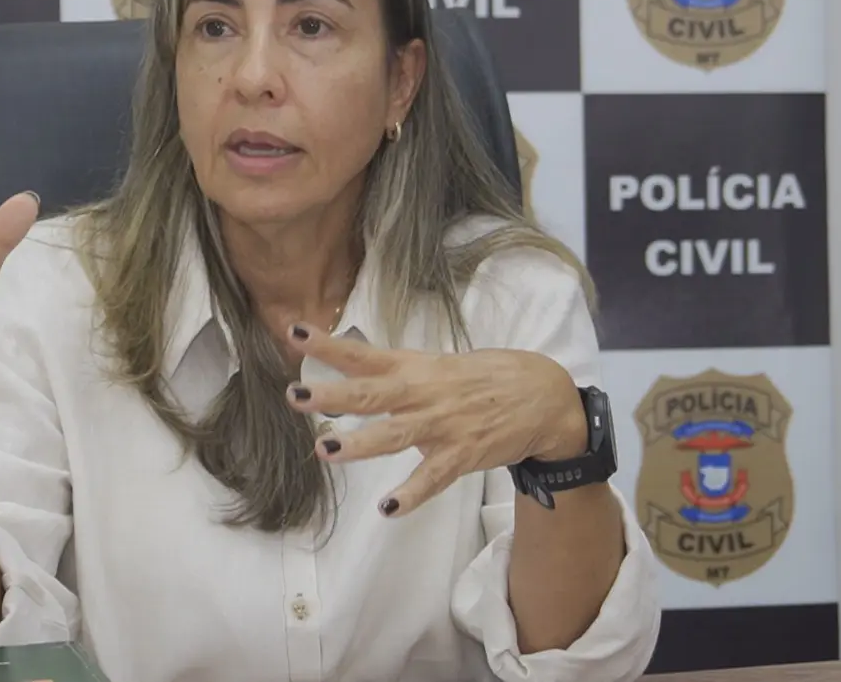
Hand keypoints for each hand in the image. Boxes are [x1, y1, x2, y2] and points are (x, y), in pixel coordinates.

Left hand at [283, 325, 586, 517]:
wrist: (545, 396)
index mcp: (416, 367)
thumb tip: (360, 379)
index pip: (365, 353)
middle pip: (371, 393)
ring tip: (324, 450)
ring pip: (393, 435)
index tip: (294, 334)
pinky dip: (411, 493)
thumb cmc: (488, 377)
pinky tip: (388, 507)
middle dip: (332, 395)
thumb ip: (402, 374)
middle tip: (295, 396)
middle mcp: (424, 393)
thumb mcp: (441, 365)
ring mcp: (443, 425)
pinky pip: (432, 478)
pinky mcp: (463, 455)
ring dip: (358, 444)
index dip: (329, 345)